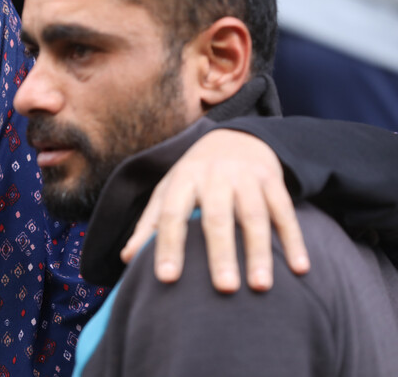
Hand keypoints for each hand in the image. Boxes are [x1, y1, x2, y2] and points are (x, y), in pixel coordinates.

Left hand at [120, 129, 309, 292]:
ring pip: (254, 216)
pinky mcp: (273, 180)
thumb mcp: (169, 191)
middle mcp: (214, 176)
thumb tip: (127, 258)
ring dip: (259, 252)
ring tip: (260, 286)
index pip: (172, 214)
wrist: (234, 137)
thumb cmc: (194, 175)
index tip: (166, 278)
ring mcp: (246, 177)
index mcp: (183, 179)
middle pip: (216, 217)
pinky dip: (294, 240)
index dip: (168, 246)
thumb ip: (150, 224)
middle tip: (223, 289)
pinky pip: (285, 211)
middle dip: (220, 254)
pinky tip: (300, 269)